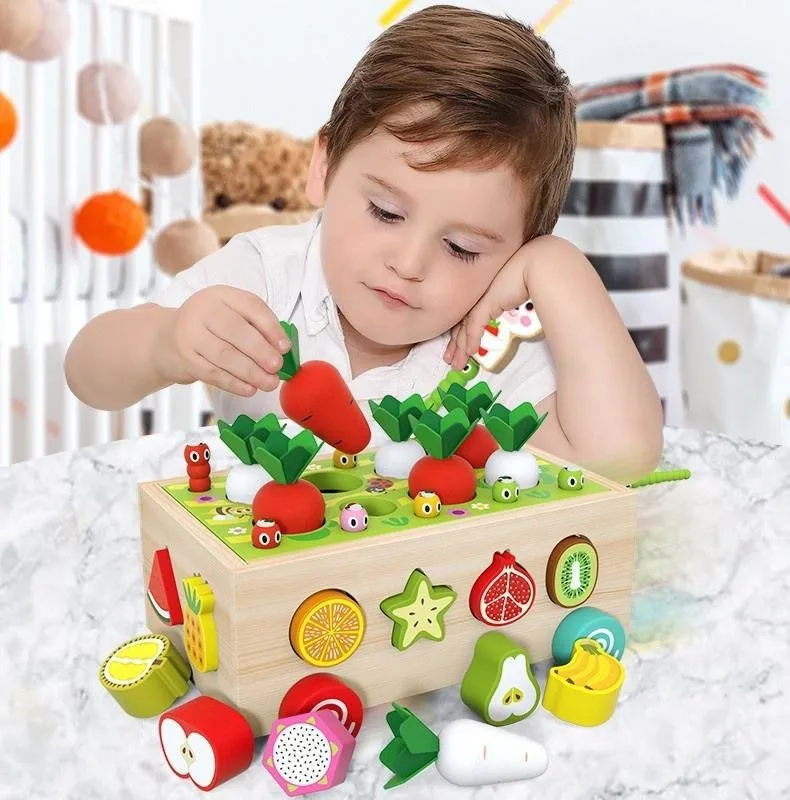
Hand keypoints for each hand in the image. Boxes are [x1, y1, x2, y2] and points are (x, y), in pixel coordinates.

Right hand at [153, 286, 290, 395]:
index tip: (285, 347)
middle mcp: (203, 310)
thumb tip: (281, 350)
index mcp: (221, 295)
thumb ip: (256, 327)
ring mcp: (190, 334)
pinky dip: (234, 383)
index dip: (271, 328)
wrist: (168, 338)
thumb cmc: (211, 327)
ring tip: (269, 383)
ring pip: (225, 355)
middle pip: (236, 331)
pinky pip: (213, 373)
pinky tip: (249, 389)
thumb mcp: (232, 315)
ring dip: (250, 372)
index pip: (251, 306)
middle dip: (260, 351)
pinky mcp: (186, 358)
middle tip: (276, 367)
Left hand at [444, 238, 538, 369]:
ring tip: (457, 363)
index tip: (455, 349)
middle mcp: (478, 296)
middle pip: (461, 324)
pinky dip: (472, 340)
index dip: (459, 335)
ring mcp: (480, 299)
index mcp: (481, 293)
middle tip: (451, 360)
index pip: (465, 317)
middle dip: (455, 345)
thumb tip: (506, 310)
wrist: (537, 263)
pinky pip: (475, 326)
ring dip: (461, 348)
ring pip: (464, 327)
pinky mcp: (486, 303)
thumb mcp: (511, 292)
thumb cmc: (530, 273)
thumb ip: (503, 302)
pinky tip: (471, 351)